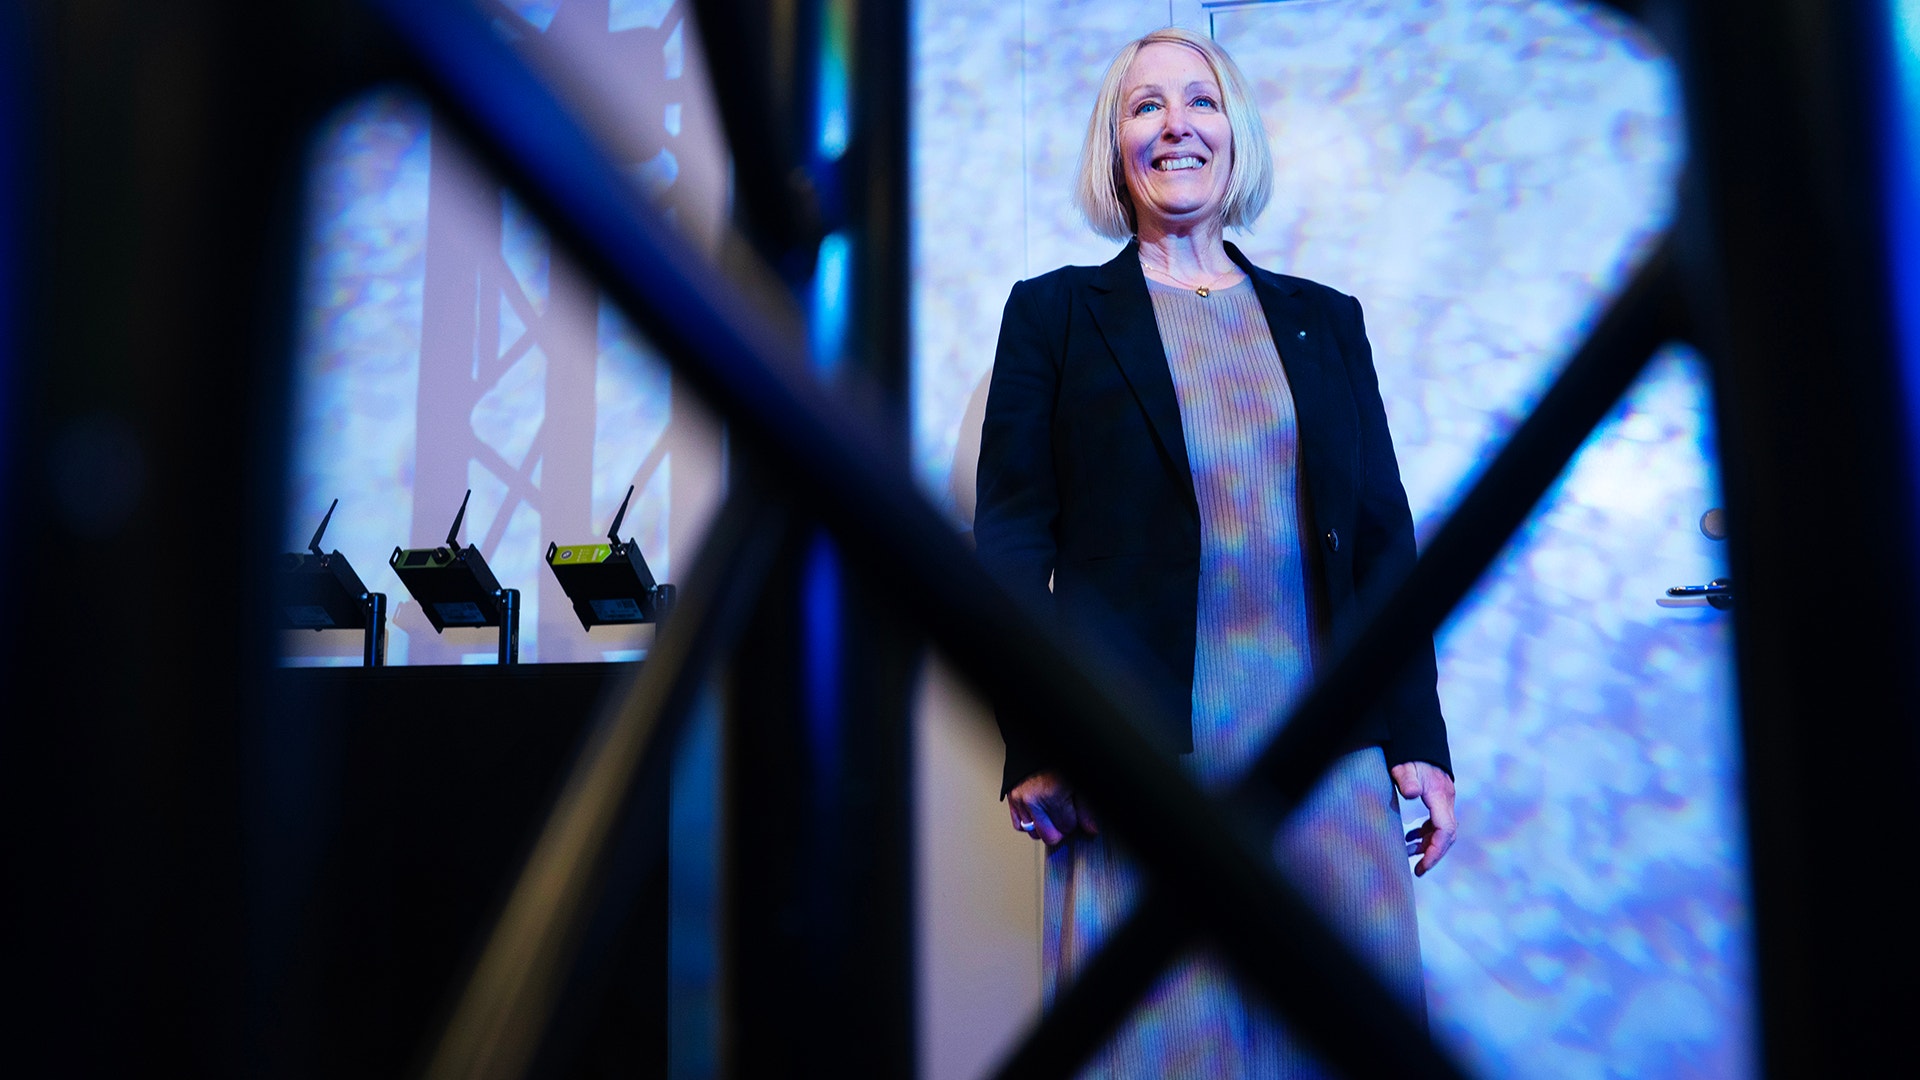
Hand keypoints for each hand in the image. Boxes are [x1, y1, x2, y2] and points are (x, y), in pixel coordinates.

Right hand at [1007, 771, 1099, 846]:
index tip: (1072, 812)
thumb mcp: (1077, 784)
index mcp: (1053, 796)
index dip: (1072, 821)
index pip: (1066, 827)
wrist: (1035, 746)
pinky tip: (1037, 815)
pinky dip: (1028, 824)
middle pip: (1049, 836)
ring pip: (1033, 833)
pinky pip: (1018, 825)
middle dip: (1059, 830)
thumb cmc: (1057, 762)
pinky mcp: (1011, 800)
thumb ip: (1085, 809)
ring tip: (1050, 814)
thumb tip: (1091, 829)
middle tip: (1063, 818)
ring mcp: (1021, 801)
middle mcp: (1035, 801)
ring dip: (1043, 827)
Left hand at [1390, 760, 1456, 876]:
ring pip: (1442, 829)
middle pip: (1447, 834)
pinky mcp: (1437, 797)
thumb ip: (1407, 779)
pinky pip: (1436, 821)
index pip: (1445, 830)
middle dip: (1434, 854)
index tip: (1422, 866)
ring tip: (1408, 854)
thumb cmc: (1409, 754)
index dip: (1435, 851)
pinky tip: (1410, 837)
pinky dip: (1425, 832)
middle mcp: (1446, 799)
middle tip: (1418, 870)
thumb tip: (1412, 793)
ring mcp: (1443, 798)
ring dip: (1428, 844)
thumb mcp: (1404, 766)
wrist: (1418, 738)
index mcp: (1440, 795)